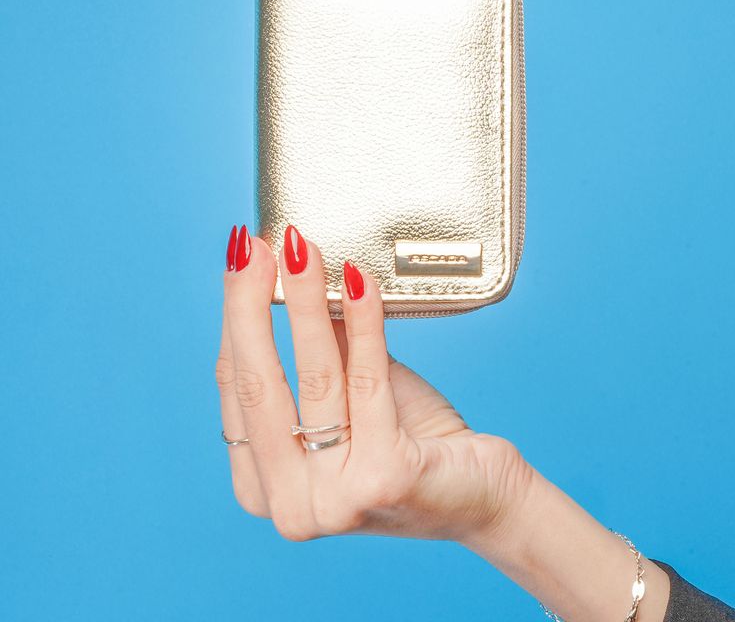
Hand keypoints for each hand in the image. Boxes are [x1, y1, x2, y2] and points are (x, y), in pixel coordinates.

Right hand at [215, 224, 534, 543]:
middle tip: (256, 246)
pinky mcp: (385, 480)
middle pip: (258, 386)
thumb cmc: (410, 443)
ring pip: (315, 377)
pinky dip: (364, 324)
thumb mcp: (350, 396)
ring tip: (304, 250)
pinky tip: (361, 281)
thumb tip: (292, 275)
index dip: (236, 319)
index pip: (236, 388)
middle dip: (250, 305)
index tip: (244, 262)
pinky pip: (369, 380)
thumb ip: (319, 352)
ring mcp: (334, 500)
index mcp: (264, 488)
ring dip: (307, 301)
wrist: (480, 496)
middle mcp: (290, 506)